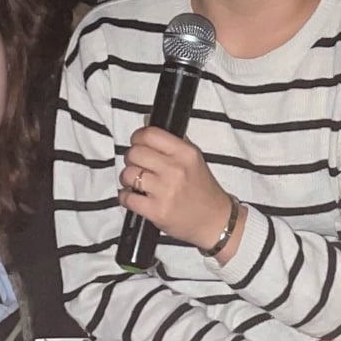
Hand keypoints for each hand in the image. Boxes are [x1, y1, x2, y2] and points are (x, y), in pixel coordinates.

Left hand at [117, 127, 237, 259]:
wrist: (214, 220)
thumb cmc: (202, 188)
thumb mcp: (194, 158)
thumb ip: (171, 140)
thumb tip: (146, 121)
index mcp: (185, 153)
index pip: (149, 134)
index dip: (138, 138)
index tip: (139, 144)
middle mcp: (175, 170)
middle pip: (134, 153)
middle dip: (131, 159)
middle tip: (138, 166)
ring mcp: (165, 191)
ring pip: (128, 175)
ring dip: (128, 179)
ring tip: (138, 183)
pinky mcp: (156, 211)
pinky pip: (126, 197)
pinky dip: (126, 197)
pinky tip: (135, 197)